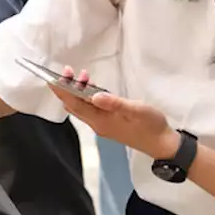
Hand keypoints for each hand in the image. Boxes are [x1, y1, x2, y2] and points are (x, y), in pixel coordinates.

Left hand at [48, 67, 179, 159]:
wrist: (163, 144)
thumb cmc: (151, 125)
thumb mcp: (136, 110)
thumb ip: (115, 103)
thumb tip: (94, 95)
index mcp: (100, 120)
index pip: (74, 104)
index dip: (62, 90)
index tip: (52, 77)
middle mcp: (97, 124)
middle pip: (73, 105)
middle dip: (66, 88)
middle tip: (69, 70)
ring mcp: (102, 124)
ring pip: (81, 107)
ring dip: (76, 92)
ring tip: (81, 76)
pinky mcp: (108, 124)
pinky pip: (90, 109)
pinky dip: (86, 97)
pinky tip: (92, 88)